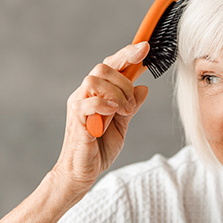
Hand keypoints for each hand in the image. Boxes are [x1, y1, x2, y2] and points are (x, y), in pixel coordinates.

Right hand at [54, 42, 150, 195]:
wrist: (82, 173)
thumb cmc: (99, 149)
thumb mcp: (122, 126)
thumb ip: (130, 107)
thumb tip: (143, 88)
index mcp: (97, 93)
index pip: (111, 66)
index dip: (127, 54)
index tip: (145, 48)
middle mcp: (85, 94)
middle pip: (102, 67)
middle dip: (124, 80)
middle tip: (131, 104)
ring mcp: (79, 105)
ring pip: (94, 79)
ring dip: (116, 93)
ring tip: (123, 112)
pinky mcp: (76, 119)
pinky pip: (88, 102)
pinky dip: (104, 104)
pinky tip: (114, 113)